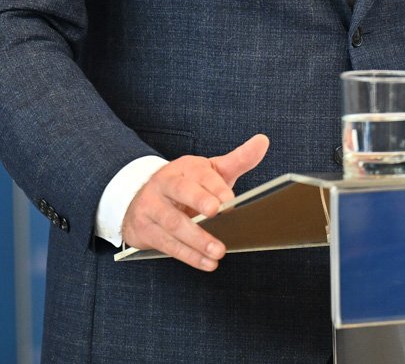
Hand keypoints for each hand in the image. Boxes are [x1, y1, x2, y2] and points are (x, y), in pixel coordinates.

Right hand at [119, 133, 269, 270]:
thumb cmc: (187, 186)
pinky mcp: (146, 230)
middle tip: (216, 212)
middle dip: (198, 200)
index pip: (199, 173)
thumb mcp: (210, 171)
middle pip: (180, 190)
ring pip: (173, 223)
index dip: (214, 185)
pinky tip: (207, 263)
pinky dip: (189, 256)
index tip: (229, 199)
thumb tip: (263, 141)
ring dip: (197, 239)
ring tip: (219, 251)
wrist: (142, 201)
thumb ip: (237, 160)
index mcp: (183, 168)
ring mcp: (152, 207)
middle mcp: (164, 184)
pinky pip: (168, 244)